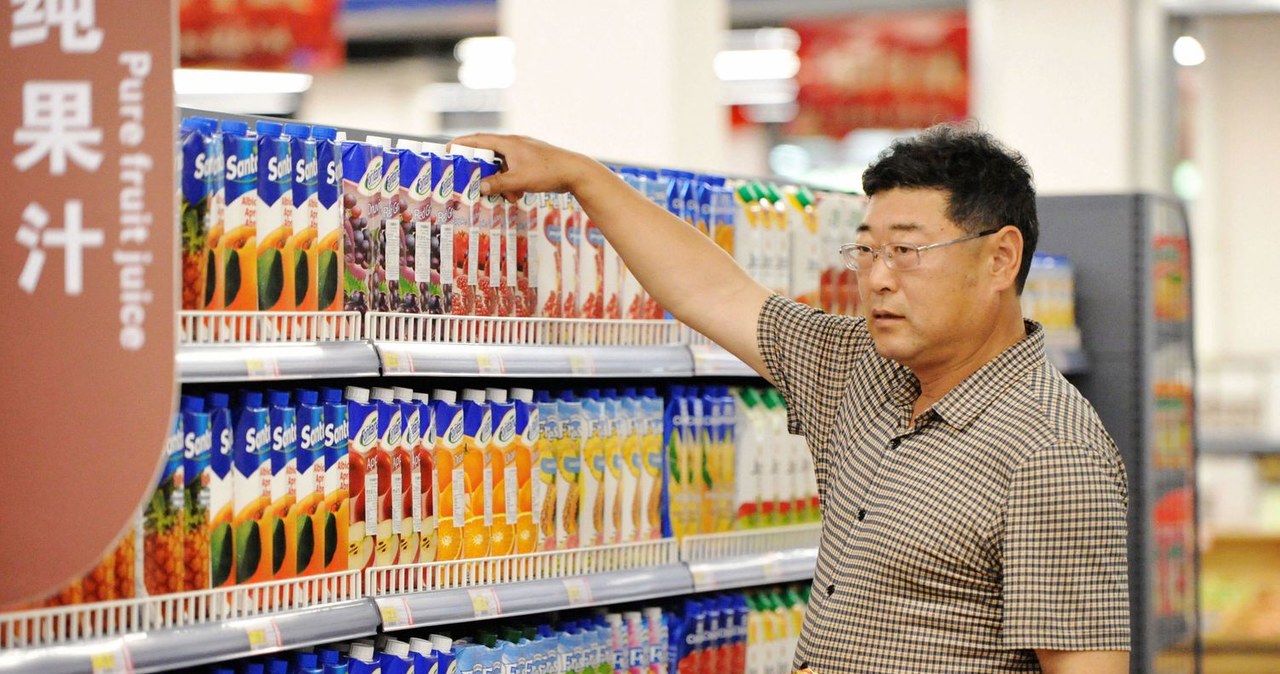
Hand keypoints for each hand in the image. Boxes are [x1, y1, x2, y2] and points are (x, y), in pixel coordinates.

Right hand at [448, 133, 596, 202]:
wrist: (575, 172)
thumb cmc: (547, 172)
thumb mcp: (518, 180)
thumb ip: (497, 184)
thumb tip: (479, 187)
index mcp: (508, 143)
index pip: (478, 139)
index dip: (461, 144)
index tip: (447, 150)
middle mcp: (514, 145)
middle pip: (489, 155)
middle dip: (482, 172)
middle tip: (472, 182)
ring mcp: (524, 153)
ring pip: (503, 167)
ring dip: (500, 182)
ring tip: (506, 197)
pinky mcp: (532, 163)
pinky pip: (514, 172)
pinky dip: (511, 184)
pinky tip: (517, 196)